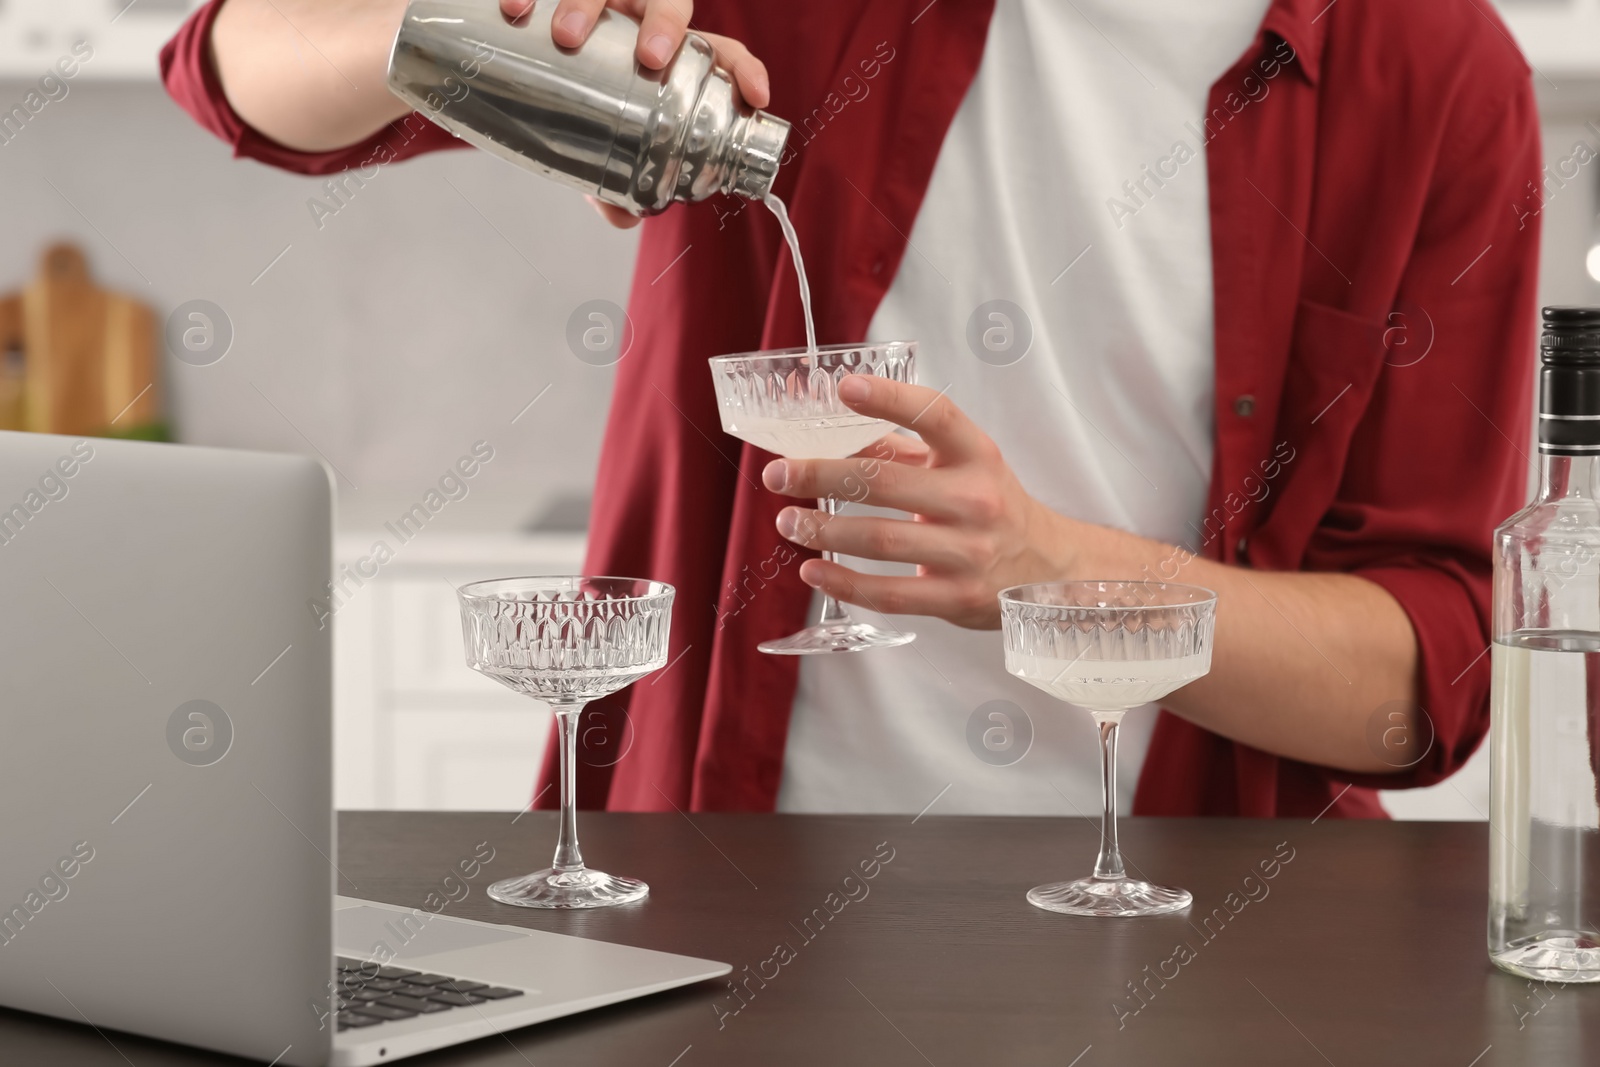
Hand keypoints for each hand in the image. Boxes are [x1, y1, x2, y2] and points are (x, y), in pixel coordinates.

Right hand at [500, 0, 768, 229]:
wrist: (515, 54)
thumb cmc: (580, 98)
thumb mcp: (604, 138)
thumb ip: (618, 178)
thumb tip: (625, 218)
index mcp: (670, 53)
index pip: (720, 53)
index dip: (742, 71)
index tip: (756, 96)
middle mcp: (641, 17)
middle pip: (671, 3)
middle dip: (667, 26)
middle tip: (649, 57)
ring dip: (590, 2)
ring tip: (567, 35)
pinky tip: (514, 9)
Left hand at [762, 376, 1084, 629]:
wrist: (1047, 567)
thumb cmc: (989, 505)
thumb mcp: (958, 466)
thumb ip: (898, 449)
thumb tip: (828, 426)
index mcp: (976, 455)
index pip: (935, 415)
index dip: (889, 400)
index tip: (844, 388)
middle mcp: (975, 500)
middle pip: (885, 484)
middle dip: (821, 476)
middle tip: (779, 474)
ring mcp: (968, 552)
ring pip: (880, 540)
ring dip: (823, 531)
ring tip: (788, 523)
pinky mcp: (956, 597)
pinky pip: (889, 593)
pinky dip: (843, 583)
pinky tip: (813, 571)